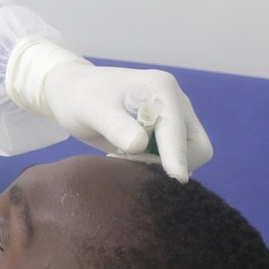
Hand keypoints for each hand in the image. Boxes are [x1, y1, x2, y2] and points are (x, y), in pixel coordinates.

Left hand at [8, 40, 212, 181]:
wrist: (71, 94)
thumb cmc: (80, 98)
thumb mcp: (92, 110)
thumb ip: (115, 126)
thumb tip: (140, 145)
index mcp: (162, 89)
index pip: (179, 131)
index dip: (177, 157)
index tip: (176, 180)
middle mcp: (175, 102)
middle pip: (197, 147)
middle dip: (169, 162)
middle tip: (127, 161)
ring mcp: (173, 117)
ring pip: (187, 155)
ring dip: (160, 164)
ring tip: (121, 156)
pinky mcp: (166, 133)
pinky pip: (173, 158)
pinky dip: (154, 163)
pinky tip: (125, 156)